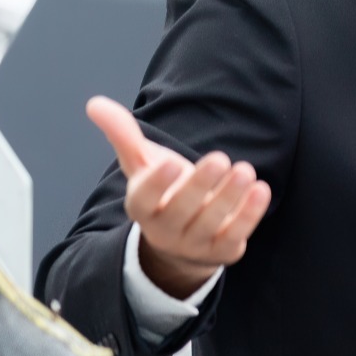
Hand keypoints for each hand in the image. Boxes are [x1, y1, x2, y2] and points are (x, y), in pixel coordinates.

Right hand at [86, 96, 271, 298]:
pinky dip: (249, 214)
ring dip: (229, 197)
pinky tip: (260, 189)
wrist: (185, 241)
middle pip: (180, 211)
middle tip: (220, 159)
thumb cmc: (163, 193)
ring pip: (211, 223)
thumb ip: (123, 135)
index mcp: (142, 209)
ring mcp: (194, 245)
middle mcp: (165, 231)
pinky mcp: (223, 251)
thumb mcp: (142, 165)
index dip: (155, 184)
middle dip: (200, 185)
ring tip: (245, 170)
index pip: (143, 200)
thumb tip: (95, 104)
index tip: (170, 162)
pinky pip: (236, 234)